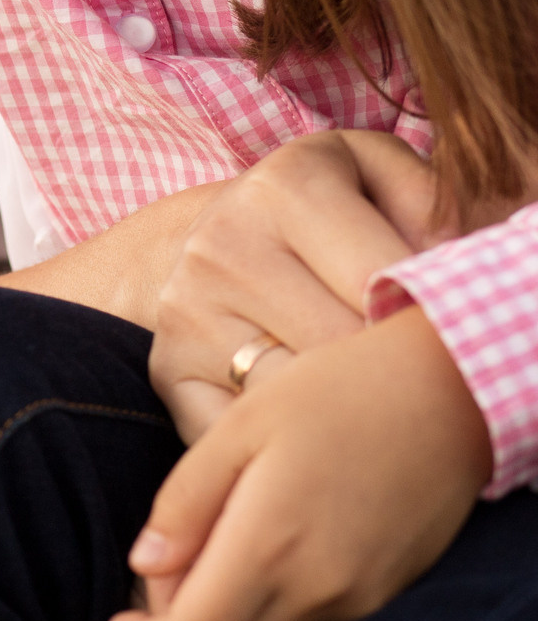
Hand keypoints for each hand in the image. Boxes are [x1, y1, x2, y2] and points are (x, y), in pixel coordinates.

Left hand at [95, 309, 490, 620]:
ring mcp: (359, 603)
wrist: (447, 395)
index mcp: (271, 545)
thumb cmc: (333, 396)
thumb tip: (143, 566)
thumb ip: (185, 501)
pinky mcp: (383, 600)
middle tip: (159, 588)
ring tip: (210, 563)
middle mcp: (320, 590)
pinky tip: (263, 565)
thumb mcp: (238, 427)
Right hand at [147, 132, 447, 442]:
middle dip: (393, 370)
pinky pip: (246, 436)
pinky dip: (288, 444)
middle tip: (420, 376)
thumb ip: (432, 204)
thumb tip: (449, 271)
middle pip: (343, 346)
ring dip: (346, 413)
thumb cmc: (326, 216)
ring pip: (296, 399)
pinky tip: (317, 424)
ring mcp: (188, 315)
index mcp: (282, 190)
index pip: (384, 279)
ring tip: (374, 402)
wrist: (219, 240)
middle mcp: (224, 248)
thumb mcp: (378, 175)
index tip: (445, 328)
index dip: (430, 313)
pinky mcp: (170, 372)